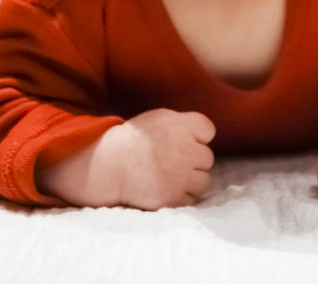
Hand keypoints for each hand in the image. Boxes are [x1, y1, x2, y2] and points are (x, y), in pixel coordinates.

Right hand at [37, 108, 215, 209]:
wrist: (108, 165)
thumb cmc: (134, 140)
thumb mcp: (160, 119)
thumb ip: (185, 123)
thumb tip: (210, 134)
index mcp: (180, 125)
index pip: (208, 130)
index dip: (197, 136)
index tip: (181, 140)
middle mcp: (184, 150)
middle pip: (207, 157)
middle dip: (193, 159)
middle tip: (172, 160)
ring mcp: (179, 176)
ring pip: (204, 181)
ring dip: (192, 180)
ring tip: (173, 176)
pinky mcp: (172, 198)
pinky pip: (192, 199)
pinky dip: (183, 196)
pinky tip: (168, 188)